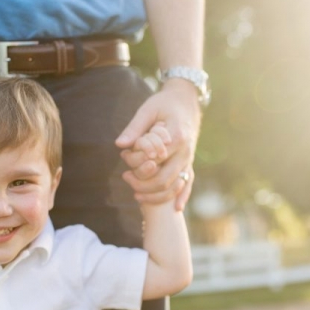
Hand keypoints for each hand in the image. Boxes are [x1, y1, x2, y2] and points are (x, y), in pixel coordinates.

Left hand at [115, 79, 200, 210]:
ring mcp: (189, 158)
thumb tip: (119, 145)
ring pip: (176, 185)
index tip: (125, 161)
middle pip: (165, 178)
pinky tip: (176, 209)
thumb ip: (135, 128)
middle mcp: (185, 151)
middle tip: (126, 179)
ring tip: (137, 195)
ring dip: (157, 195)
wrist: (186, 99)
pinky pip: (189, 183)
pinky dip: (182, 196)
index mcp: (176, 137)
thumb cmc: (164, 103)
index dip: (139, 164)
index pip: (155, 160)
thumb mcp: (148, 110)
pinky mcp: (190, 162)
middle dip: (144, 185)